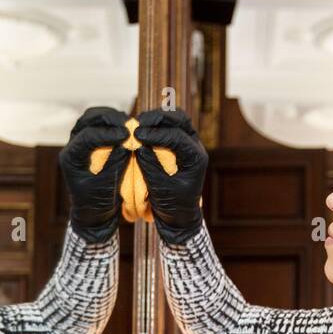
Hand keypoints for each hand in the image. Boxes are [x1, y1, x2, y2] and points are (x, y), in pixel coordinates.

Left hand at [60, 107, 131, 243]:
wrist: (93, 214)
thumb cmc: (98, 203)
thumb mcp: (107, 186)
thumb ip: (115, 163)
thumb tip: (127, 142)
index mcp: (71, 158)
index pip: (87, 136)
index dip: (108, 133)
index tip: (127, 135)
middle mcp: (71, 146)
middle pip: (88, 119)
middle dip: (110, 119)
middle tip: (129, 124)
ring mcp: (79, 141)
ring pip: (92, 117)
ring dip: (111, 117)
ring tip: (129, 124)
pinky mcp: (89, 141)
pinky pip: (99, 123)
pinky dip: (112, 122)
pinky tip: (126, 128)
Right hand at [132, 108, 206, 244]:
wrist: (180, 215)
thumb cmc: (172, 205)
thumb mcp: (160, 188)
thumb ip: (150, 166)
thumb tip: (139, 145)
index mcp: (195, 158)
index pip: (176, 137)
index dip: (155, 134)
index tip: (137, 135)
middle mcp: (195, 146)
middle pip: (180, 120)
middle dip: (158, 118)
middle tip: (138, 122)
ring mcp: (189, 142)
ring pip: (176, 119)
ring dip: (158, 118)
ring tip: (139, 123)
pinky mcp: (180, 143)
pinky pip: (171, 126)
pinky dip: (157, 124)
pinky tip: (143, 128)